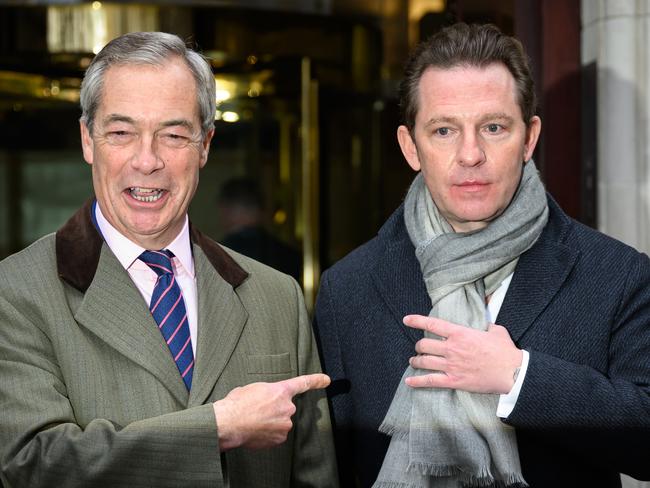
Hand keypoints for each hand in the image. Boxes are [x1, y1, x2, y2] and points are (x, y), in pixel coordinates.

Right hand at [213, 373, 329, 450]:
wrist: (229, 423)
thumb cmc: (237, 404)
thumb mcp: (253, 388)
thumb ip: (265, 392)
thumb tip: (263, 399)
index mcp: (281, 390)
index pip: (303, 383)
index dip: (316, 381)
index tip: (326, 380)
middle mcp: (287, 407)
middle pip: (285, 408)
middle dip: (274, 410)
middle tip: (257, 411)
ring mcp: (285, 424)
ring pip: (280, 422)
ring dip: (270, 422)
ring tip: (253, 421)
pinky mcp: (279, 438)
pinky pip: (276, 435)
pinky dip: (267, 434)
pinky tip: (255, 431)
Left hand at [404, 315, 521, 393]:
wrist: (512, 372)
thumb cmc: (505, 351)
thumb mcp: (496, 331)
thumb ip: (486, 326)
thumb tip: (485, 324)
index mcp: (460, 333)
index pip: (432, 324)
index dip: (416, 321)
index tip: (406, 320)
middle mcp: (452, 348)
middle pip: (424, 345)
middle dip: (419, 346)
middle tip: (420, 348)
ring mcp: (451, 365)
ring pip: (424, 361)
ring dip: (416, 361)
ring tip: (413, 361)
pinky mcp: (454, 380)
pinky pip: (430, 381)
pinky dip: (417, 382)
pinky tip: (409, 382)